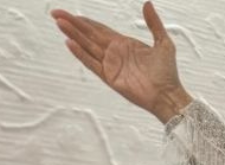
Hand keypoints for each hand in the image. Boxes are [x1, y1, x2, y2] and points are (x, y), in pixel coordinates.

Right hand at [51, 2, 192, 122]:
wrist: (168, 95)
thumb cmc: (168, 72)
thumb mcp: (163, 43)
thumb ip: (154, 24)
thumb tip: (147, 3)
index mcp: (124, 44)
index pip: (100, 30)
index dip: (85, 21)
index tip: (71, 14)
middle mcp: (114, 53)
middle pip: (89, 35)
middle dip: (73, 24)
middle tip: (56, 13)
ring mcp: (111, 65)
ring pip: (87, 47)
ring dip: (73, 35)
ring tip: (59, 23)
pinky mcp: (110, 77)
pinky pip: (92, 64)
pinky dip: (81, 54)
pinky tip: (70, 43)